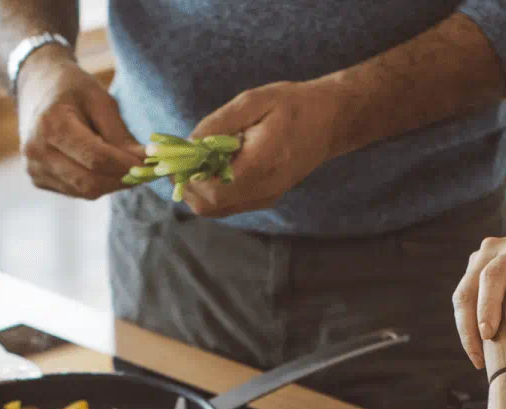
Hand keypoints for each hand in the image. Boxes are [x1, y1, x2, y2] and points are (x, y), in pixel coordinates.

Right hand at [17, 49, 143, 198]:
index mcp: (51, 125)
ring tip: (128, 167)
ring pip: (84, 191)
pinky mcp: (38, 179)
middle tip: (147, 172)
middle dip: (123, 180)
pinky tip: (104, 167)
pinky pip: (75, 190)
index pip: (96, 159)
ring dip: (112, 183)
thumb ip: (121, 135)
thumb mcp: (100, 100)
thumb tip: (147, 162)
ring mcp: (35, 169)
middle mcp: (37, 151)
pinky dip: (96, 183)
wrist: (36, 86)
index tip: (152, 165)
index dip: (127, 166)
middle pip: (89, 182)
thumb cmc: (72, 88)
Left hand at [181, 81, 343, 217]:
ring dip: (197, 189)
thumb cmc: (293, 105)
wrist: (331, 121)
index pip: (212, 187)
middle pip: (208, 205)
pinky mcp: (265, 198)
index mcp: (262, 163)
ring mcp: (266, 197)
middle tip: (180, 159)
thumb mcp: (254, 101)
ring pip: (215, 209)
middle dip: (186, 184)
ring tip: (196, 161)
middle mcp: (265, 188)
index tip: (174, 156)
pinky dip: (212, 190)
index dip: (185, 176)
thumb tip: (188, 143)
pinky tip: (213, 166)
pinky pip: (228, 205)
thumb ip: (218, 124)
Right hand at [452, 206, 505, 366]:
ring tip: (478, 358)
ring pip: (461, 296)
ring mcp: (479, 259)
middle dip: (468, 328)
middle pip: (467, 290)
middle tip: (479, 360)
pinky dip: (468, 323)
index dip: (487, 306)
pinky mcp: (474, 271)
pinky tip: (479, 345)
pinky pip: (465, 298)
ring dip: (465, 329)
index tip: (488, 335)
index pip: (493, 277)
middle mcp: (491, 251)